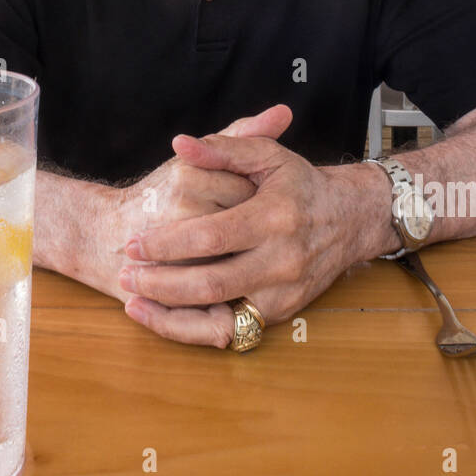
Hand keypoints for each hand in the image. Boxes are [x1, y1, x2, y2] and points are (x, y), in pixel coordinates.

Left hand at [119, 112, 369, 347]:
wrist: (349, 219)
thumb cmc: (300, 184)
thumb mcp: (267, 155)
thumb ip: (222, 148)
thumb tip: (179, 143)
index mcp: (274, 217)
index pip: (211, 237)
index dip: (167, 244)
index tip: (134, 243)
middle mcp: (282, 260)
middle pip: (211, 284)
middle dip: (161, 283)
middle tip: (126, 275)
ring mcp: (283, 292)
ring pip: (220, 317)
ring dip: (171, 314)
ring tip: (133, 302)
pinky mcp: (282, 312)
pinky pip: (231, 332)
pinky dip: (193, 329)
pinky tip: (163, 317)